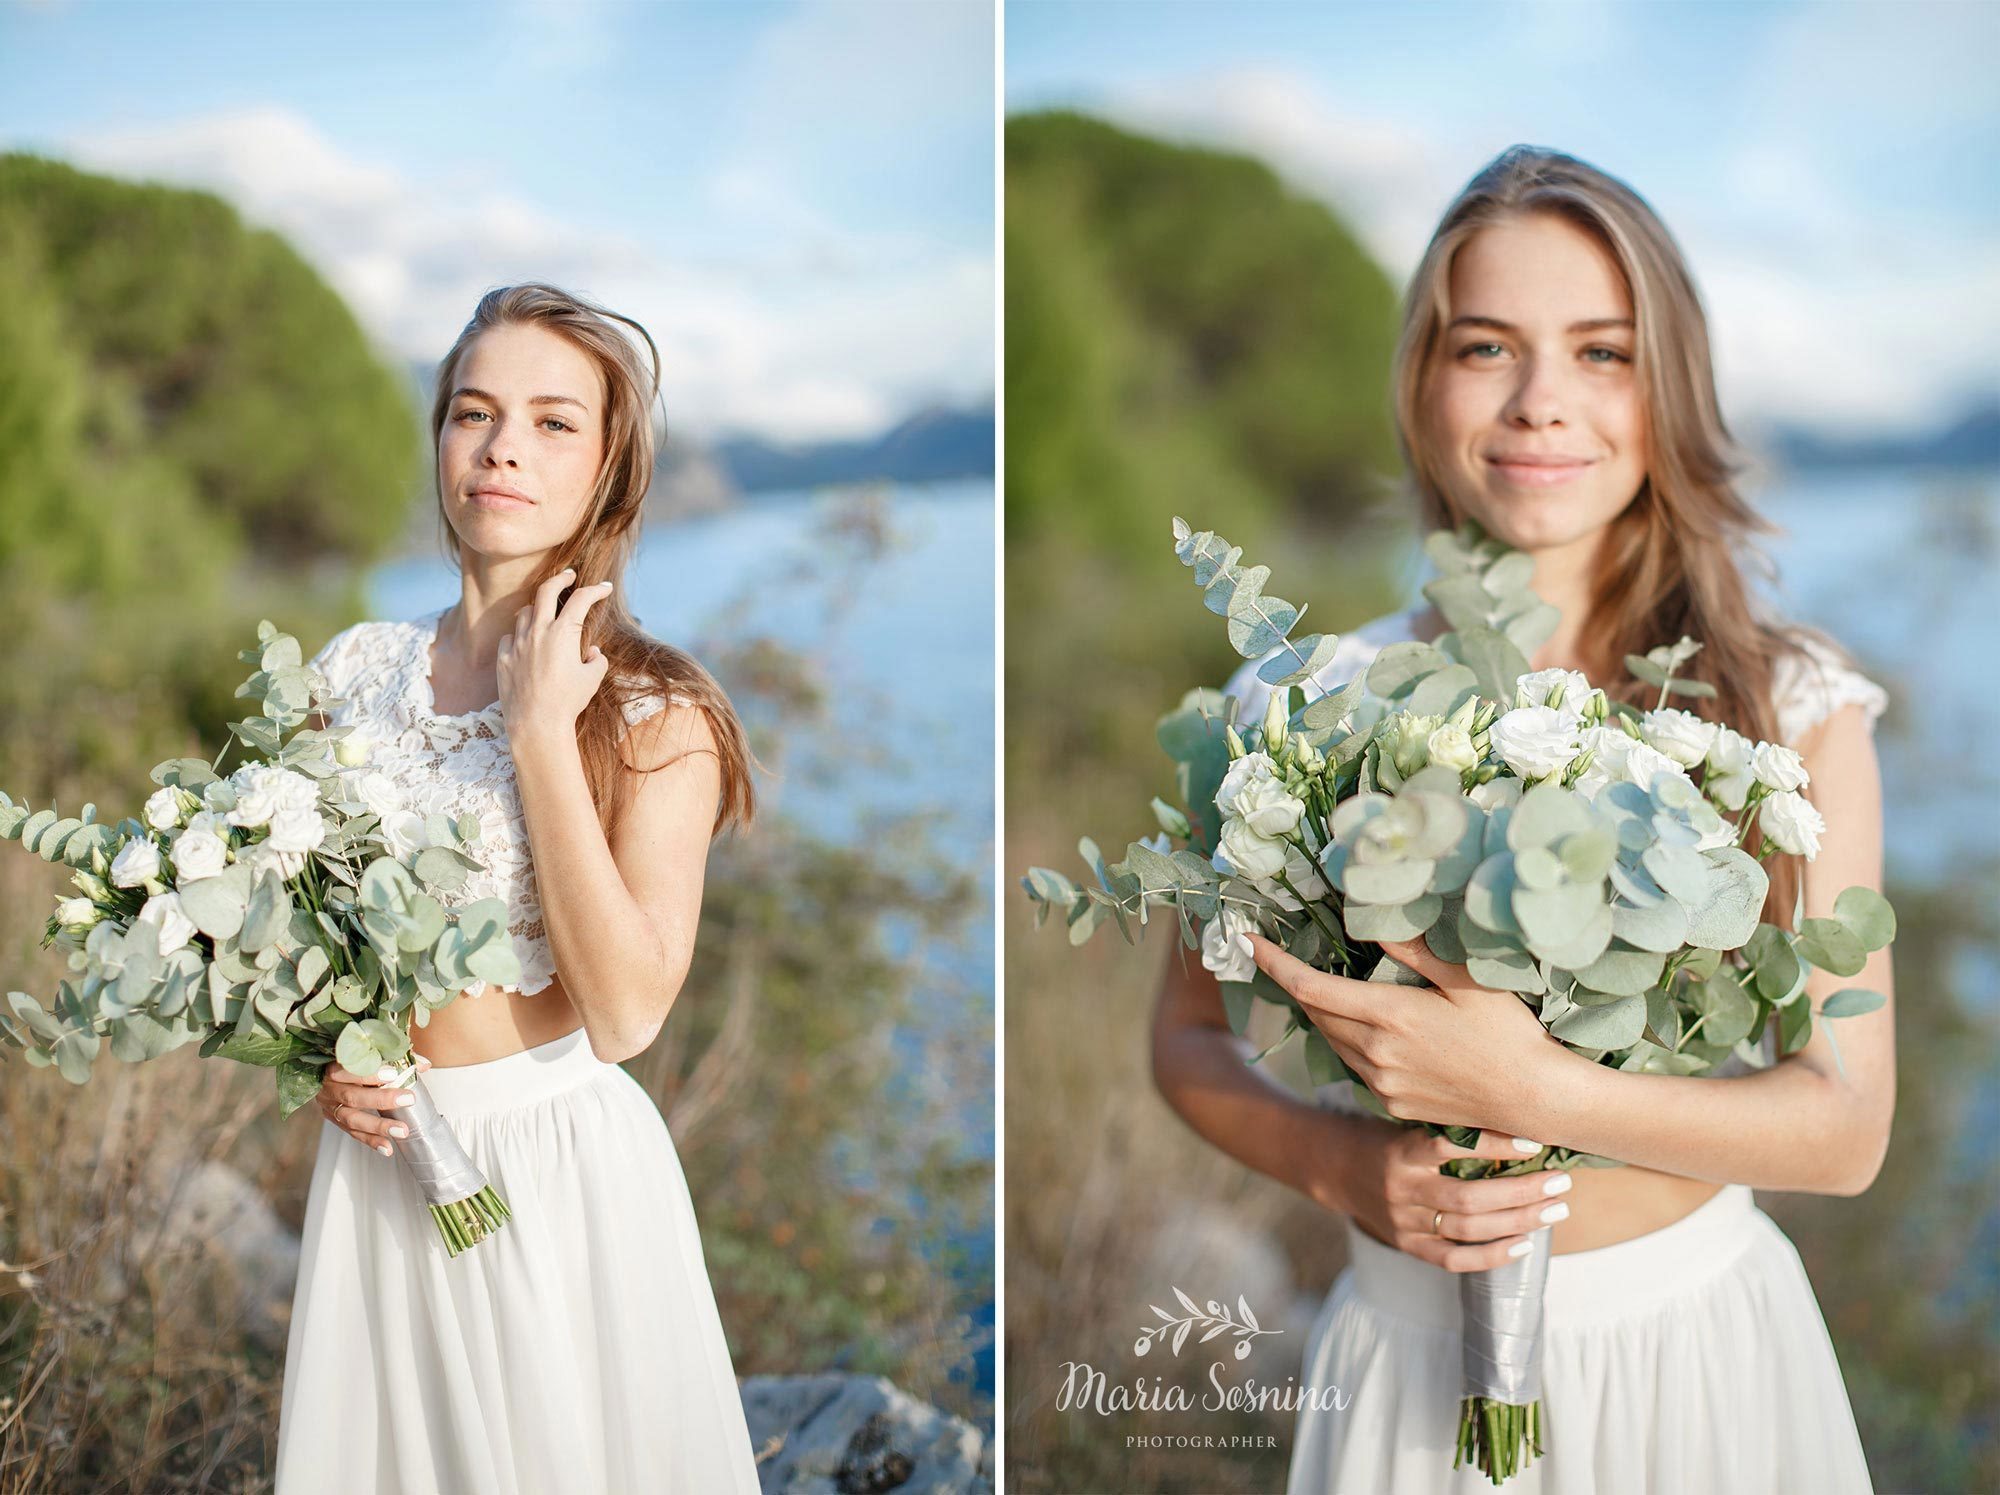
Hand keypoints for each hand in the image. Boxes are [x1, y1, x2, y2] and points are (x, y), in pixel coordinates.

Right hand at [315, 1053, 432, 1156]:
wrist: (320, 1074)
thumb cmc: (349, 1061)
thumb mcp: (365, 1053)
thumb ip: (394, 1056)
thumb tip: (423, 1065)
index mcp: (332, 1066)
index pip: (347, 1069)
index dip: (369, 1073)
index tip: (393, 1074)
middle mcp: (329, 1088)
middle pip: (352, 1096)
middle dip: (382, 1099)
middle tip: (408, 1099)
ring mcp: (330, 1106)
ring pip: (352, 1118)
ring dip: (379, 1126)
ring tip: (402, 1130)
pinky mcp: (334, 1120)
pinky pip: (353, 1133)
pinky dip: (371, 1141)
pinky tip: (387, 1147)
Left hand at [498, 567, 613, 741]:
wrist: (536, 724)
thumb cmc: (568, 702)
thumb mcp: (592, 679)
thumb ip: (596, 659)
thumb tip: (592, 651)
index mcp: (563, 633)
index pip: (582, 599)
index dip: (596, 589)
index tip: (604, 588)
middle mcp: (538, 632)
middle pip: (546, 590)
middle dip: (560, 579)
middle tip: (569, 575)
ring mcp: (517, 643)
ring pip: (525, 612)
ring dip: (538, 609)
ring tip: (545, 613)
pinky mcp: (503, 658)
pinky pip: (510, 637)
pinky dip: (520, 635)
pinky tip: (527, 644)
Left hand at [1245, 930, 1562, 1133]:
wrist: (1533, 1099)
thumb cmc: (1509, 1032)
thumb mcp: (1467, 980)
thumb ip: (1416, 950)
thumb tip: (1373, 921)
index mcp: (1388, 1017)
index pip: (1309, 988)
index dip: (1273, 963)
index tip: (1248, 941)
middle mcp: (1375, 1053)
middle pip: (1315, 1013)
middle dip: (1298, 984)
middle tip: (1290, 956)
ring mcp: (1381, 1083)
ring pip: (1333, 1041)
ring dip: (1325, 1013)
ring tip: (1332, 987)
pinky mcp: (1392, 1103)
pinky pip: (1355, 1066)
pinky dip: (1350, 1041)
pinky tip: (1370, 1028)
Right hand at [1327, 1116, 1575, 1271]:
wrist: (1334, 1168)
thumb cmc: (1383, 1135)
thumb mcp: (1404, 1120)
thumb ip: (1446, 1127)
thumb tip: (1513, 1118)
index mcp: (1400, 1152)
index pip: (1450, 1148)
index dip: (1495, 1145)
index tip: (1534, 1140)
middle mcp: (1401, 1190)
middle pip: (1470, 1198)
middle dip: (1522, 1191)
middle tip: (1560, 1181)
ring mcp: (1404, 1223)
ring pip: (1469, 1229)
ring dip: (1519, 1221)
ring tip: (1555, 1209)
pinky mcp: (1408, 1245)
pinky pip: (1455, 1259)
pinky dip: (1493, 1255)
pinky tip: (1524, 1244)